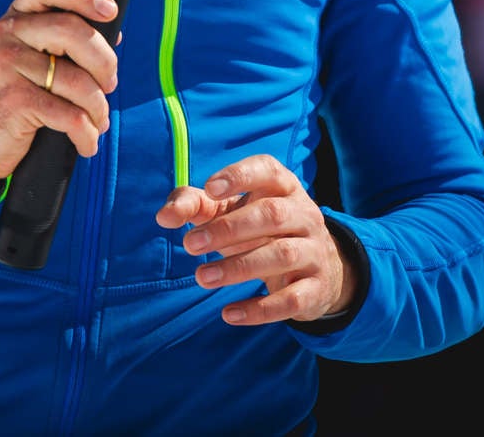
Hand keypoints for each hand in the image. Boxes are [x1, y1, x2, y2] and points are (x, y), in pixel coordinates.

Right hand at [0, 0, 119, 184]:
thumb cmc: (9, 100)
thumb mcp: (26, 61)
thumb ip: (60, 44)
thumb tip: (112, 34)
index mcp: (14, 19)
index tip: (110, 11)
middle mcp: (7, 35)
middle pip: (72, 30)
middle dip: (105, 61)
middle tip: (110, 84)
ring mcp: (7, 66)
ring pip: (77, 80)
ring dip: (98, 107)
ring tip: (97, 121)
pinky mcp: (13, 101)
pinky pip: (69, 115)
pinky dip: (87, 133)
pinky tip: (86, 142)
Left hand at [155, 155, 352, 325]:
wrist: (319, 270)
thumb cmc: (262, 231)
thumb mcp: (232, 212)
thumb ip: (195, 205)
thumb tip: (164, 216)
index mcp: (283, 187)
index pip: (267, 170)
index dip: (240, 176)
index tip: (209, 189)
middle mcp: (304, 215)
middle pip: (272, 214)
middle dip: (229, 229)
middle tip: (190, 244)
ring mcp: (314, 251)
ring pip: (282, 255)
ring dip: (239, 267)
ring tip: (202, 277)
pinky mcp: (316, 289)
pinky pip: (291, 300)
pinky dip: (260, 309)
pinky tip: (229, 313)